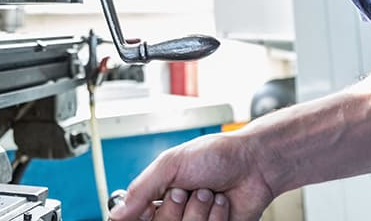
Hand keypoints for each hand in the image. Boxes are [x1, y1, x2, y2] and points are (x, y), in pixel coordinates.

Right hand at [108, 132, 276, 220]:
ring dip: (199, 212)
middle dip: (175, 208)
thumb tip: (115, 214)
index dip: (144, 214)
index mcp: (157, 195)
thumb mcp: (170, 165)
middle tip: (186, 190)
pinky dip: (217, 218)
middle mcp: (175, 213)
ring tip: (210, 193)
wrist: (254, 163)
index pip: (136, 217)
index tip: (150, 207)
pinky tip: (222, 204)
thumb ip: (140, 189)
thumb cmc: (215, 155)